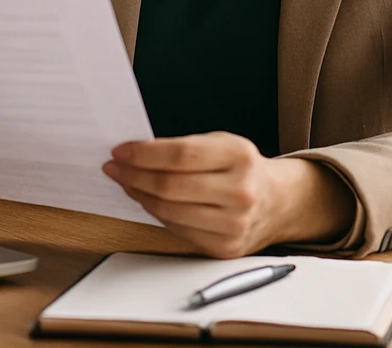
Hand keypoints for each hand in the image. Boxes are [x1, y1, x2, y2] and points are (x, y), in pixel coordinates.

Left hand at [102, 132, 353, 257]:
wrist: (277, 202)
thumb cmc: (241, 168)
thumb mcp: (221, 144)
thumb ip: (183, 149)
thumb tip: (133, 155)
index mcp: (239, 156)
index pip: (179, 155)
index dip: (143, 154)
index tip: (119, 151)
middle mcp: (240, 192)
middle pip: (170, 186)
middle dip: (134, 176)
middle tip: (114, 168)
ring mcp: (234, 224)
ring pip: (169, 212)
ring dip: (140, 196)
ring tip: (128, 183)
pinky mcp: (225, 248)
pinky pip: (177, 230)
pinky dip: (157, 215)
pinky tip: (149, 202)